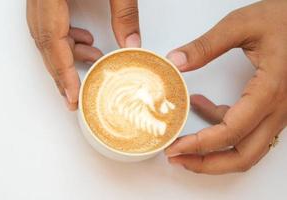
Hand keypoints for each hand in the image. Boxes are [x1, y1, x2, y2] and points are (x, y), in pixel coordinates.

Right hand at [26, 0, 140, 109]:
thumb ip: (125, 13)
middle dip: (61, 72)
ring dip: (69, 52)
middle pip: (45, 42)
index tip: (72, 94)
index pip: (52, 40)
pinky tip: (86, 39)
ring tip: (94, 59)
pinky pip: (49, 22)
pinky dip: (67, 37)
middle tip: (74, 95)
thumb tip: (132, 43)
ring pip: (45, 33)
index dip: (62, 71)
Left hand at [165, 0, 286, 173]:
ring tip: (185, 142)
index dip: (200, 144)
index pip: (232, 131)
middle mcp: (277, 108)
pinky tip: (202, 106)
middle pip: (244, 155)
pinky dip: (223, 128)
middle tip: (177, 158)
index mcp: (269, 89)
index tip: (174, 147)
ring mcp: (278, 111)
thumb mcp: (241, 25)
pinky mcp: (272, 107)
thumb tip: (176, 61)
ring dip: (216, 153)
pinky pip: (249, 130)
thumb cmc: (284, 19)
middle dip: (207, 164)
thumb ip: (206, 45)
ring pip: (249, 149)